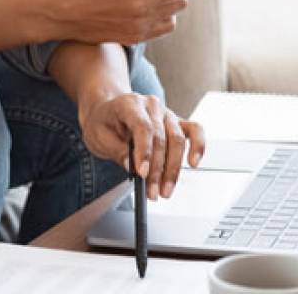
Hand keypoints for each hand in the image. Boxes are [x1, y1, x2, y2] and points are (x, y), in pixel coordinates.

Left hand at [78, 91, 206, 199]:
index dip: (145, 151)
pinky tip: (194, 163)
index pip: (143, 127)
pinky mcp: (176, 122)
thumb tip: (132, 167)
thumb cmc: (103, 123)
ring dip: (173, 169)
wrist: (108, 112)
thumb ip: (116, 150)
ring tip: (165, 191)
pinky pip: (194, 131)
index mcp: (130, 104)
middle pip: (161, 138)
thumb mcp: (98, 137)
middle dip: (158, 170)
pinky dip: (198, 146)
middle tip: (152, 192)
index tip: (142, 173)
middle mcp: (151, 106)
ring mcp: (166, 113)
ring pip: (177, 140)